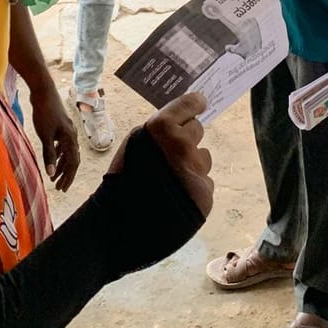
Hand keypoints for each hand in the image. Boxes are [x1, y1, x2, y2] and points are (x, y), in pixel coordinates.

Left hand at [29, 82, 79, 191]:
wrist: (43, 91)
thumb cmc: (44, 112)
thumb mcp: (45, 135)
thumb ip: (49, 155)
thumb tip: (52, 174)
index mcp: (70, 138)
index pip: (73, 163)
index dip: (68, 177)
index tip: (62, 189)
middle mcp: (72, 135)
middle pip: (72, 159)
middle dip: (66, 174)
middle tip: (59, 187)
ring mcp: (67, 130)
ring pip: (68, 152)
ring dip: (62, 165)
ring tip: (54, 176)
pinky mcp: (61, 125)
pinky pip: (63, 144)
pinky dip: (59, 154)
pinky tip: (53, 158)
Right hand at [110, 93, 213, 216]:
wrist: (123, 224)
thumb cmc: (122, 180)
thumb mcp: (133, 145)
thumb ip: (158, 133)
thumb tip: (178, 124)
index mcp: (162, 128)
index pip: (190, 104)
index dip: (196, 103)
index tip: (200, 103)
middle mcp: (183, 144)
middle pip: (197, 129)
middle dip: (188, 138)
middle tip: (173, 152)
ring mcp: (196, 169)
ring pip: (203, 158)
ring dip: (192, 164)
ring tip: (172, 180)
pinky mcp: (205, 193)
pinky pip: (204, 182)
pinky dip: (193, 187)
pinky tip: (177, 197)